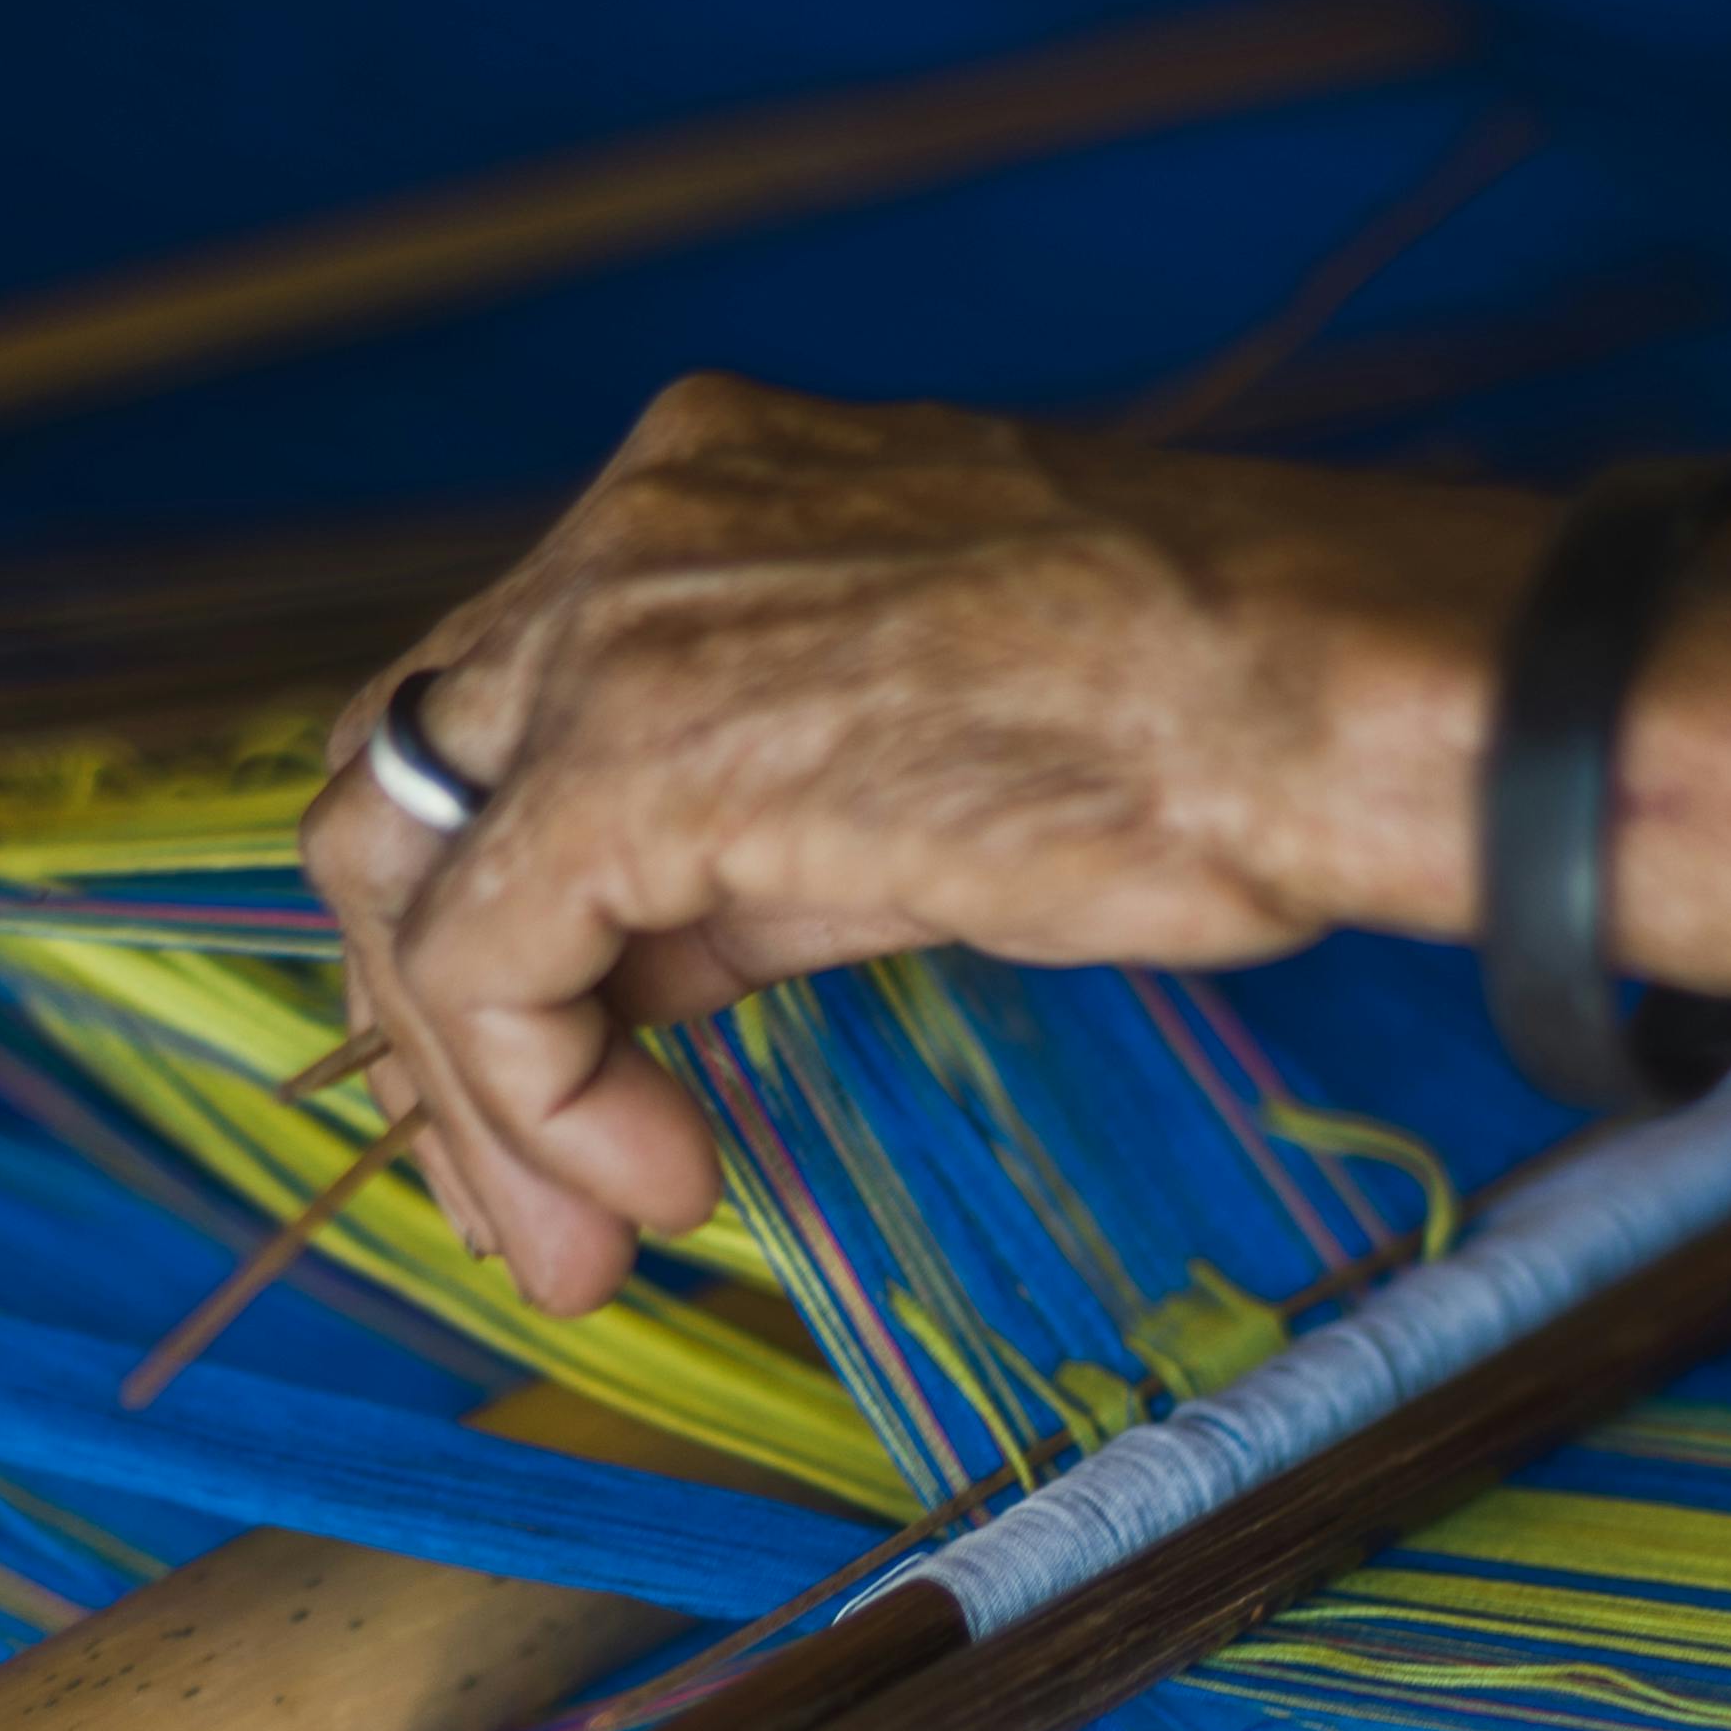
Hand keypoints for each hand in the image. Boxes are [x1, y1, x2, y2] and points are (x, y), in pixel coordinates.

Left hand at [304, 377, 1535, 1313]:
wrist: (1326, 690)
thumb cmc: (1208, 725)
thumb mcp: (914, 766)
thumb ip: (749, 842)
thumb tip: (643, 973)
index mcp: (703, 493)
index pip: (496, 716)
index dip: (503, 922)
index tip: (586, 1100)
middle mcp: (628, 525)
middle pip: (405, 785)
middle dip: (440, 1021)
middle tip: (536, 1206)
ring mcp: (616, 624)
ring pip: (404, 871)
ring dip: (474, 1088)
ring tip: (581, 1237)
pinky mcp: (632, 756)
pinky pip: (485, 959)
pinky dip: (532, 1098)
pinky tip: (657, 1183)